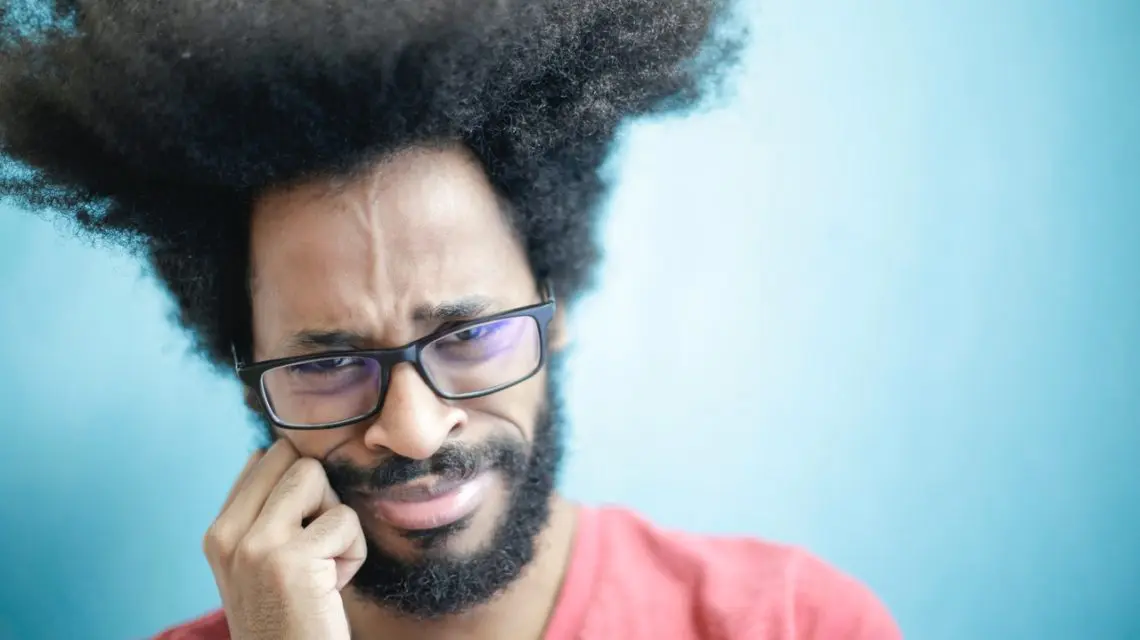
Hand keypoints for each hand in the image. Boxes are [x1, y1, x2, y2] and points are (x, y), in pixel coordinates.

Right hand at [203, 440, 367, 639]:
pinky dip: (353, 554)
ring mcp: (254, 545)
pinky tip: (331, 588)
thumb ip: (265, 512)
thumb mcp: (262, 564)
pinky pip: (345, 520)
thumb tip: (283, 449)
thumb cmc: (292, 618)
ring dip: (336, 523)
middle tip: (314, 552)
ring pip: (315, 476)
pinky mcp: (289, 558)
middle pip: (291, 459)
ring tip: (321, 569)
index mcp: (218, 533)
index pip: (262, 458)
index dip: (299, 486)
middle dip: (319, 498)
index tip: (303, 534)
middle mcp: (227, 535)